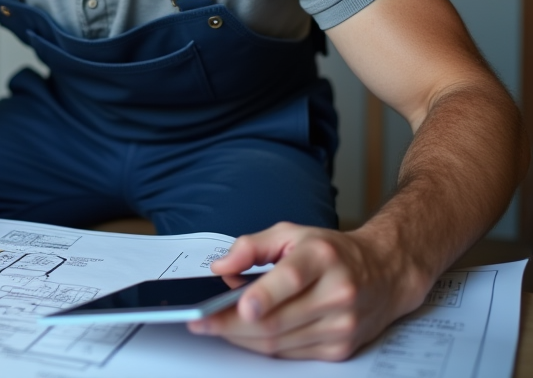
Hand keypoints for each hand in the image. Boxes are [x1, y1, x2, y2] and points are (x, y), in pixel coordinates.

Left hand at [187, 223, 424, 360]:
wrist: (386, 273)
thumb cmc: (332, 252)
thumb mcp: (291, 233)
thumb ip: (251, 246)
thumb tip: (221, 267)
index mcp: (323, 258)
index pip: (292, 278)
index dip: (265, 295)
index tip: (240, 306)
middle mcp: (337, 292)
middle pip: (278, 320)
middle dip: (232, 325)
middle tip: (201, 322)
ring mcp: (342, 324)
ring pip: (281, 342)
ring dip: (243, 338)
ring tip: (216, 326)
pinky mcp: (342, 347)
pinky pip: (292, 354)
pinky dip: (264, 346)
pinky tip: (246, 334)